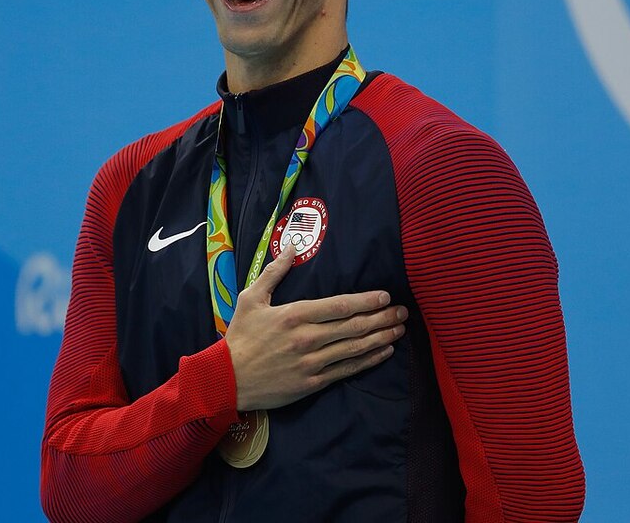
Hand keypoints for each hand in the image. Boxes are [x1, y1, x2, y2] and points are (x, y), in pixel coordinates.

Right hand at [225, 243, 407, 411]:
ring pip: (354, 348)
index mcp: (294, 315)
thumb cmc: (240, 336)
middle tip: (403, 312)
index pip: (339, 305)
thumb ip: (275, 272)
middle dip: (382, 318)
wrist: (226, 379)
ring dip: (381, 338)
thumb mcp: (251, 298)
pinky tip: (383, 352)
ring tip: (399, 329)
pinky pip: (347, 370)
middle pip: (353, 326)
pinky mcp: (312, 382)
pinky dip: (368, 361)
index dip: (366, 301)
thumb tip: (292, 246)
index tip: (385, 296)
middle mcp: (307, 338)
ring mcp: (312, 362)